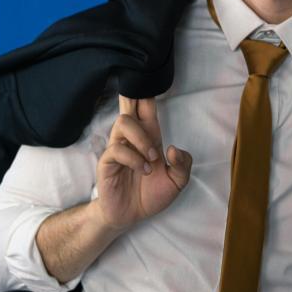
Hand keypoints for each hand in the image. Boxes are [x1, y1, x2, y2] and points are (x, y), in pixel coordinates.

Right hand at [95, 95, 191, 229]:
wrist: (131, 216)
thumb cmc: (151, 194)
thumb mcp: (177, 181)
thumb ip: (183, 164)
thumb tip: (172, 148)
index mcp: (149, 136)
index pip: (146, 107)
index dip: (146, 92)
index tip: (149, 75)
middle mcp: (132, 138)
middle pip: (128, 106)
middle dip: (132, 94)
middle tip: (137, 89)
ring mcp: (118, 148)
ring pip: (123, 122)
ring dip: (141, 138)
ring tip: (151, 158)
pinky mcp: (107, 163)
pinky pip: (117, 150)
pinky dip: (134, 159)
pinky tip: (143, 170)